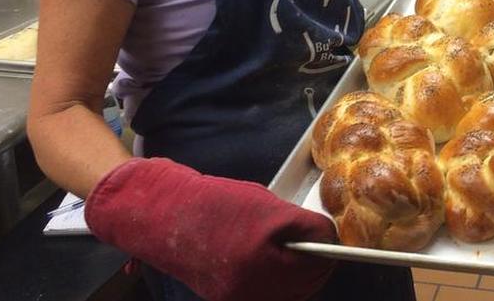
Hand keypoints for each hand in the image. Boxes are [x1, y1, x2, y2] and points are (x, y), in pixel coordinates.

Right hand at [85, 158, 337, 300]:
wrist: (164, 215)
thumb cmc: (212, 203)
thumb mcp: (262, 204)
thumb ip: (295, 223)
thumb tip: (322, 235)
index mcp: (261, 252)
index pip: (315, 250)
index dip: (326, 240)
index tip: (329, 233)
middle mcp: (250, 281)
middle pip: (306, 280)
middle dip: (318, 264)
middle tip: (322, 248)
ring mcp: (237, 294)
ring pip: (288, 293)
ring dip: (302, 279)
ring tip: (304, 260)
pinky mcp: (226, 298)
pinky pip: (267, 297)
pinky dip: (280, 287)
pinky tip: (281, 270)